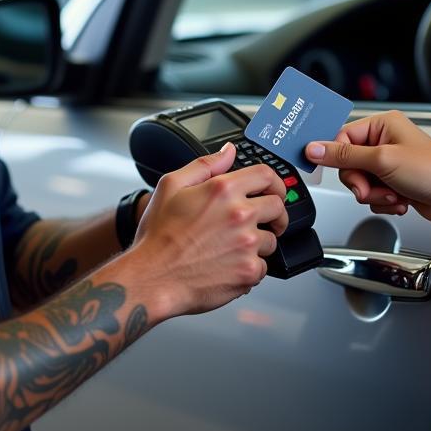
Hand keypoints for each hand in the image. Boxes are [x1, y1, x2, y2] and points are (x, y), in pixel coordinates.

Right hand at [128, 143, 287, 318]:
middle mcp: (239, 215)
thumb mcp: (171, 187)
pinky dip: (250, 268)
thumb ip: (205, 165)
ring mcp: (246, 244)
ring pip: (271, 240)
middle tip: (264, 221)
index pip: (267, 175)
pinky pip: (263, 268)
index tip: (273, 190)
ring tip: (234, 247)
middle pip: (278, 207)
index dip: (274, 182)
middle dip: (273, 214)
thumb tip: (228, 152)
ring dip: (258, 243)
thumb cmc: (159, 237)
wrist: (153, 278)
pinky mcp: (248, 271)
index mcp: (223, 190)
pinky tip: (230, 265)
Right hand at [305, 110, 430, 230]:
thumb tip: (315, 149)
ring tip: (392, 195)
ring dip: (373, 194)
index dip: (335, 156)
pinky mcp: (394, 183)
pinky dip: (383, 202)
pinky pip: (372, 194)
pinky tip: (399, 201)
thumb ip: (344, 156)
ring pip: (360, 182)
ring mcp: (389, 164)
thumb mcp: (382, 160)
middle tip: (369, 187)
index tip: (327, 168)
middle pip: (349, 163)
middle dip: (359, 182)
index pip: (342, 137)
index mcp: (382, 125)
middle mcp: (385, 141)